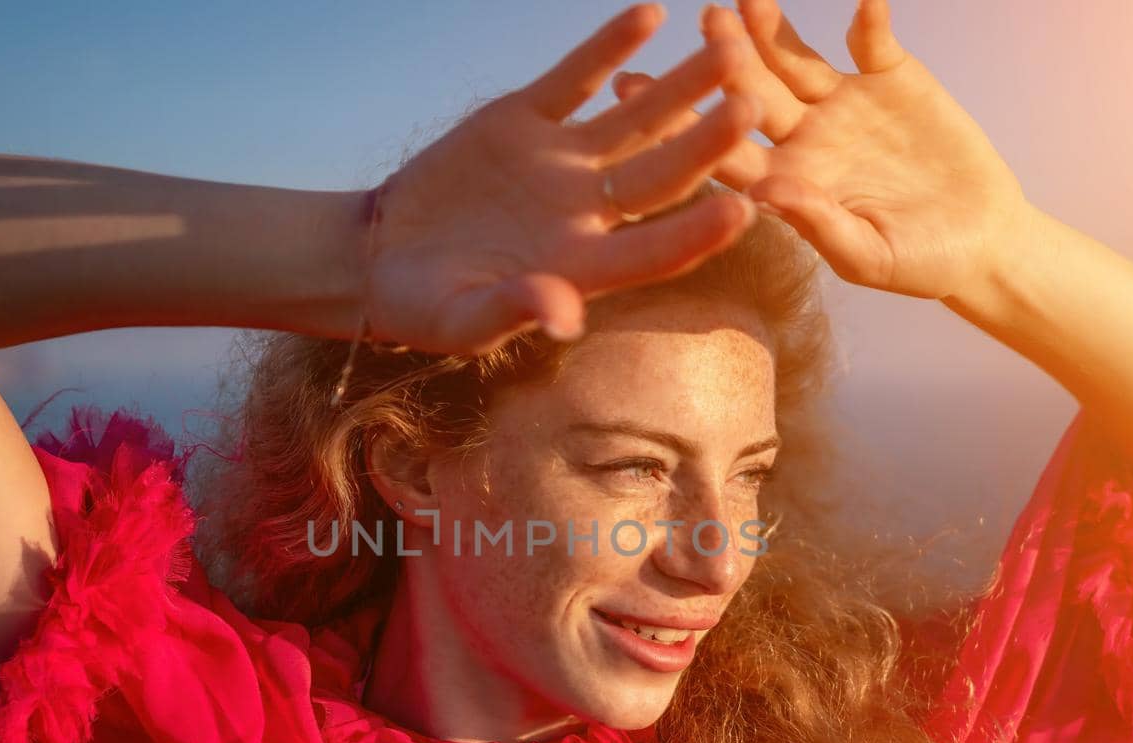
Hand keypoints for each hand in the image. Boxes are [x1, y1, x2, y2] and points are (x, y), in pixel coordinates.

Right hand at [364, 3, 764, 354]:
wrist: (380, 256)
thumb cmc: (423, 307)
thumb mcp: (459, 321)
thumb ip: (512, 312)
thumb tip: (564, 317)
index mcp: (581, 268)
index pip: (651, 253)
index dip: (696, 234)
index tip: (742, 210)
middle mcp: (586, 213)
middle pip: (659, 176)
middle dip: (706, 143)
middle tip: (752, 106)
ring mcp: (561, 163)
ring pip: (633, 119)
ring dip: (679, 86)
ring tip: (725, 48)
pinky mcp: (527, 122)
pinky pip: (576, 79)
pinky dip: (608, 47)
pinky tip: (650, 15)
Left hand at [613, 0, 1030, 300]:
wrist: (980, 238)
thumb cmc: (919, 264)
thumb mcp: (869, 256)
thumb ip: (817, 225)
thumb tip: (764, 193)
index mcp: (784, 183)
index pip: (722, 151)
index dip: (683, 125)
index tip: (643, 97)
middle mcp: (801, 137)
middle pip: (751, 92)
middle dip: (725, 58)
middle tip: (703, 21)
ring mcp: (839, 103)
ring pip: (796, 57)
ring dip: (772, 27)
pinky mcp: (887, 76)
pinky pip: (871, 40)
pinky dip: (868, 19)